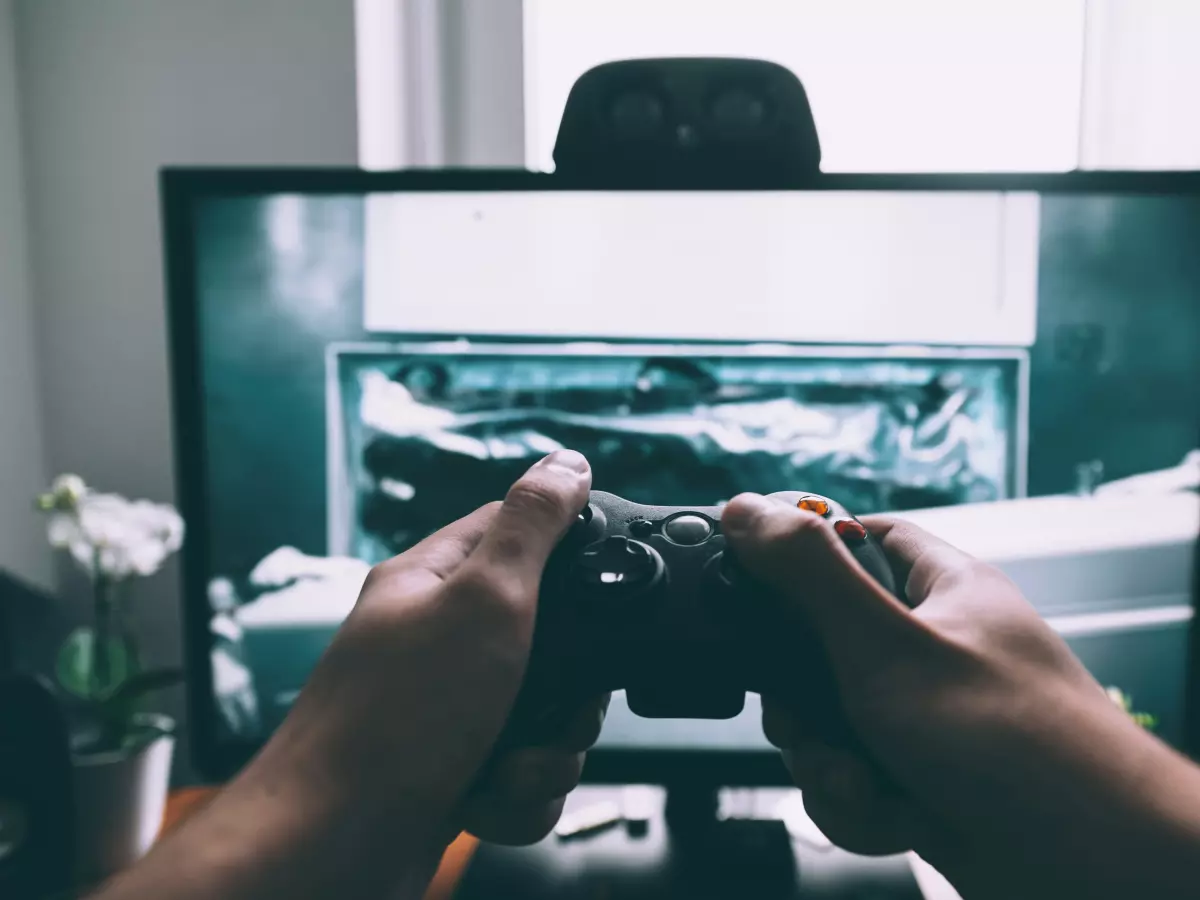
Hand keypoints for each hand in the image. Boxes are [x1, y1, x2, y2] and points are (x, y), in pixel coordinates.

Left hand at [264, 450, 601, 852]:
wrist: (331, 849)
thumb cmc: (392, 723)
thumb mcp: (483, 603)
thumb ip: (532, 530)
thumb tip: (566, 462)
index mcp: (433, 582)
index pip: (512, 529)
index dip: (566, 548)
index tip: (601, 576)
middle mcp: (437, 640)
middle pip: (550, 636)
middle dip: (569, 689)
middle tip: (548, 706)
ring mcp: (445, 707)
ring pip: (545, 713)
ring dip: (545, 752)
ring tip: (509, 765)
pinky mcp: (454, 766)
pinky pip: (523, 771)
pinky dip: (518, 795)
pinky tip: (486, 799)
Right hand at [722, 495, 1199, 899]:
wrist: (1086, 865)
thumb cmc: (1012, 741)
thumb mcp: (886, 642)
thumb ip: (809, 573)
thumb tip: (746, 510)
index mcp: (941, 590)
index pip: (860, 537)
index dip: (804, 552)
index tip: (757, 580)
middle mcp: (934, 649)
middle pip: (820, 648)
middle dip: (802, 701)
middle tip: (812, 718)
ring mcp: (928, 717)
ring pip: (829, 723)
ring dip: (830, 763)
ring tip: (866, 783)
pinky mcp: (922, 777)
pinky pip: (854, 779)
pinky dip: (862, 805)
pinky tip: (895, 815)